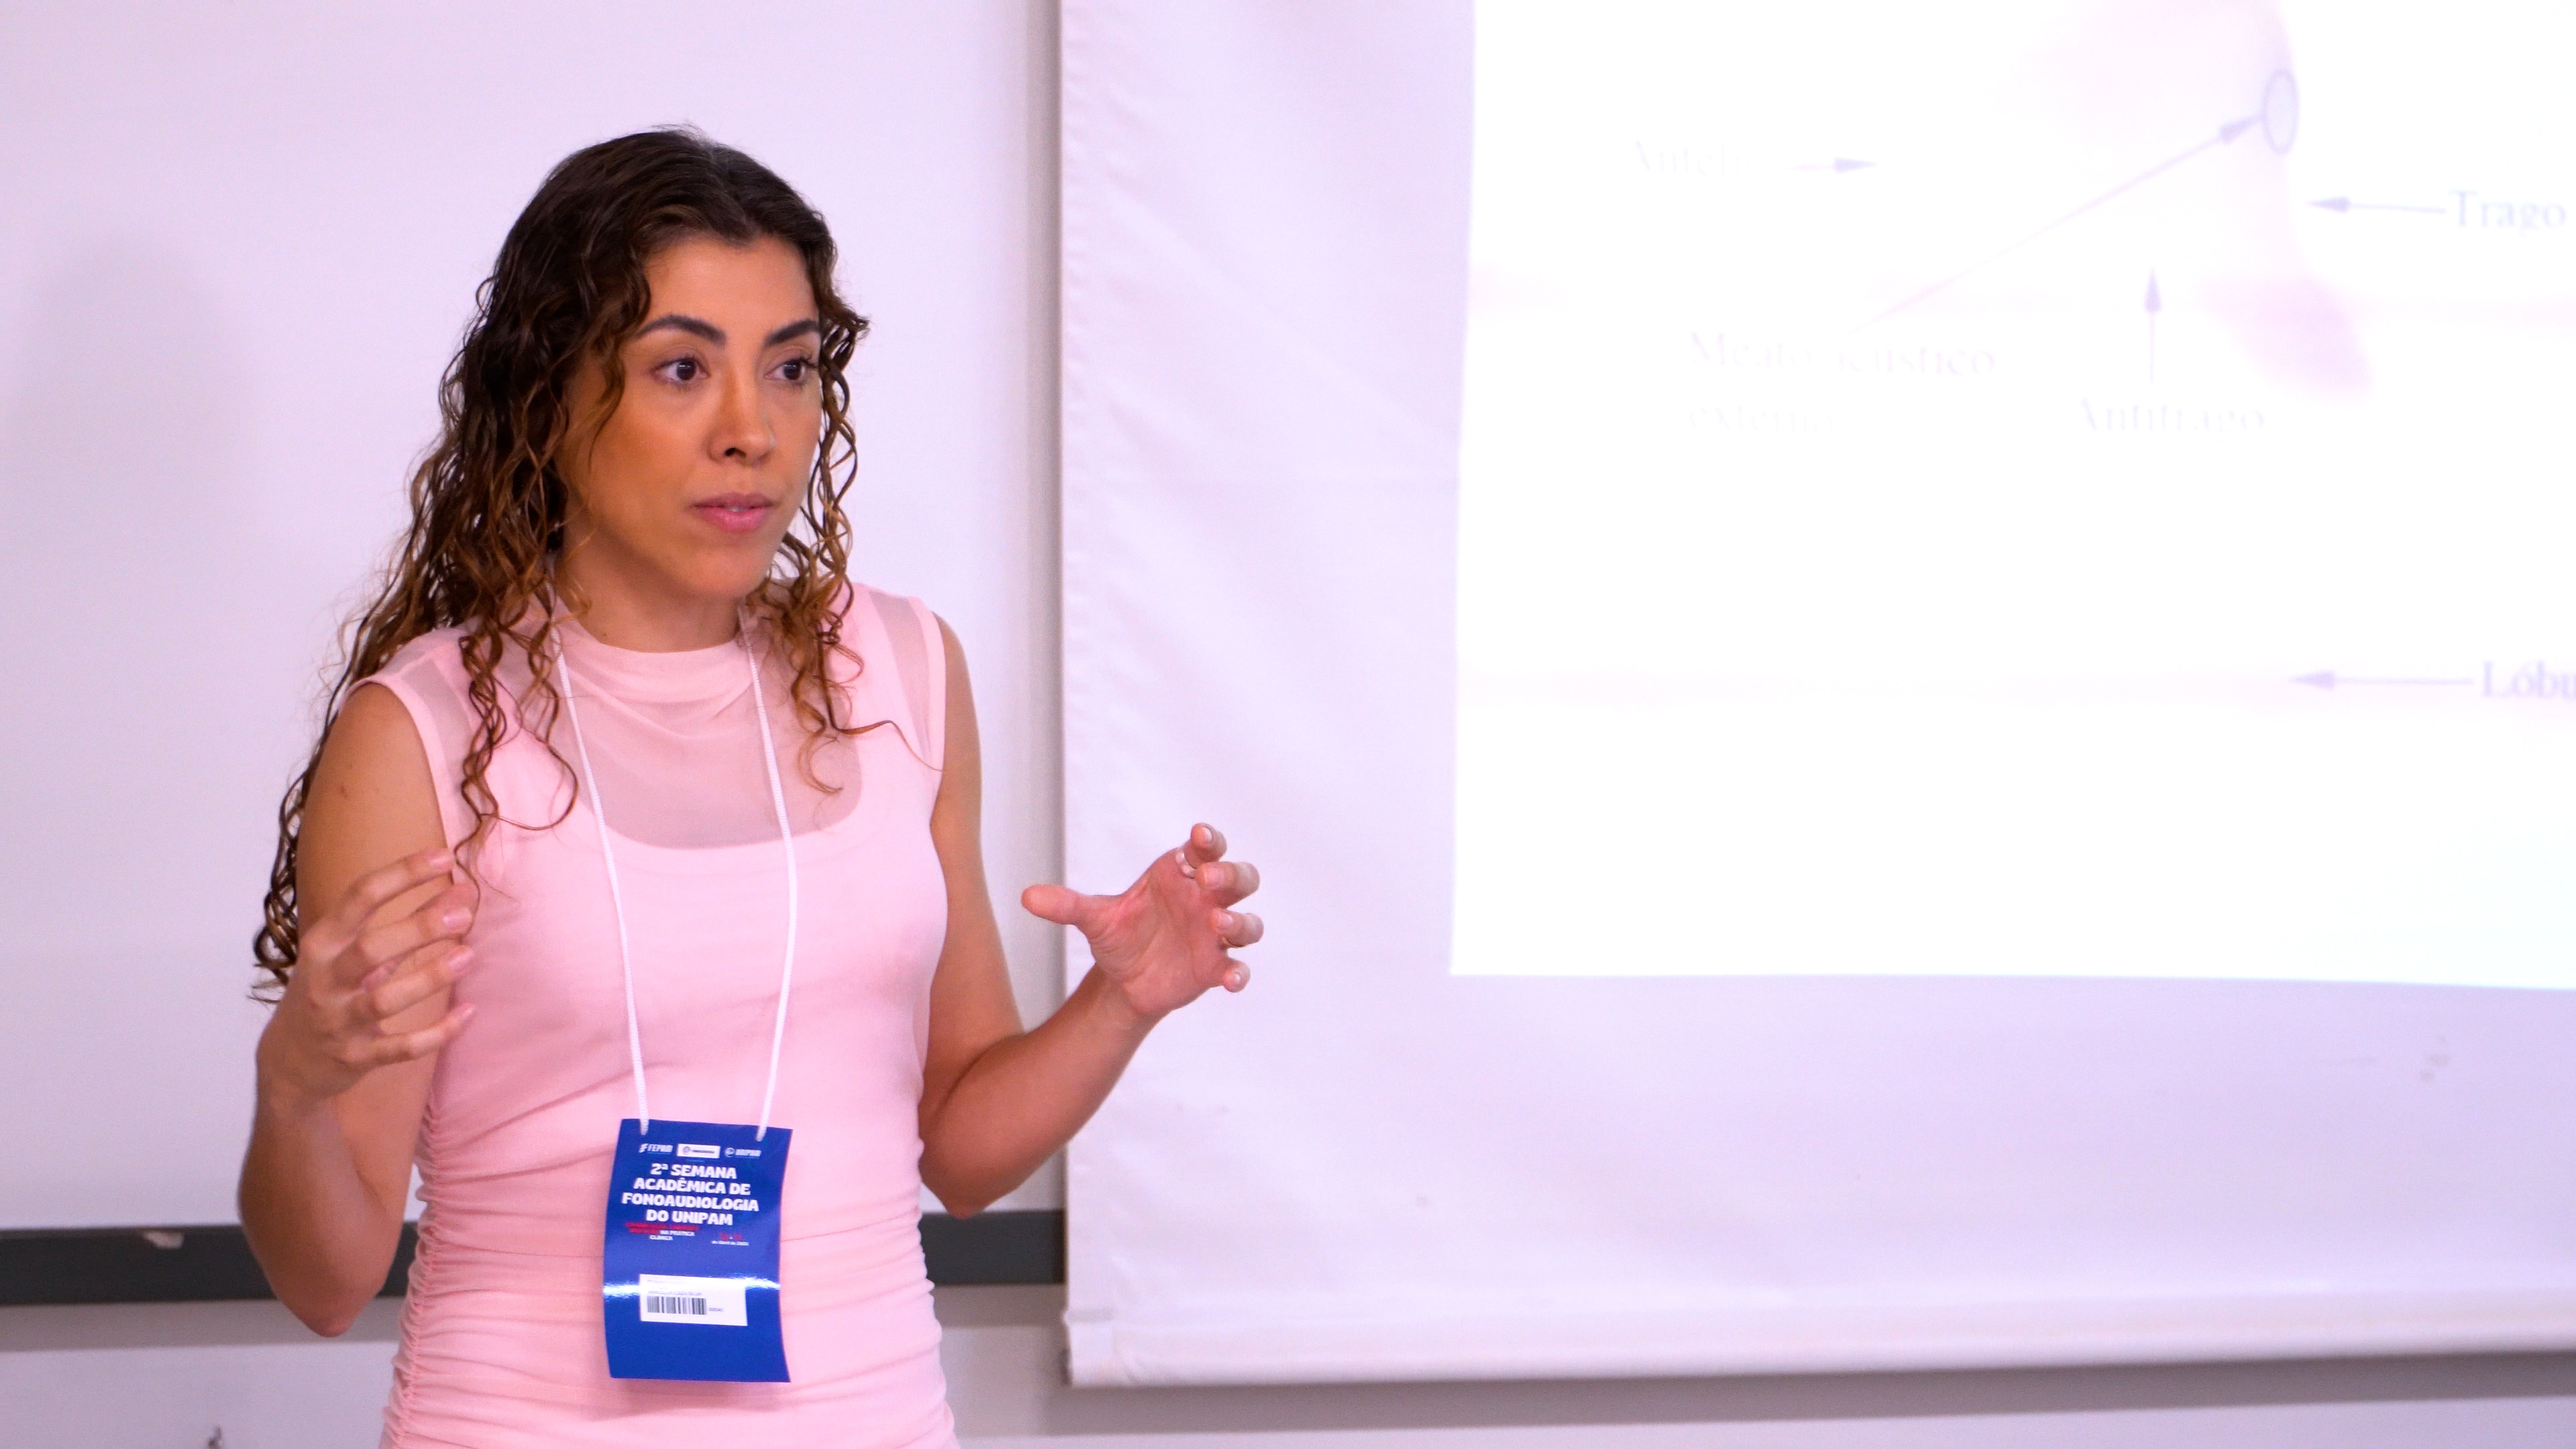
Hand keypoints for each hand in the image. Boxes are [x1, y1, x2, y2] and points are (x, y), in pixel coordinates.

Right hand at [256, 848, 477, 1108]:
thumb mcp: (357, 953)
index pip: (359, 897)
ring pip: (384, 999)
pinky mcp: (355, 1057)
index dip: (402, 874)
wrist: (287, 1062)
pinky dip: (437, 1033)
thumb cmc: (330, 992)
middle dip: (418, 929)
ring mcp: (338, 1021)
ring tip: (468, 957)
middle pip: (370, 948)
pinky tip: (468, 1013)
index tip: (444, 856)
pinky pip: (400, 1047)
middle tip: (464, 917)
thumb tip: (463, 892)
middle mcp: (325, 979)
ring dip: (429, 978)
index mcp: (322, 943)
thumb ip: (409, 922)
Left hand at [1023, 824, 1263, 1023]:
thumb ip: (1067, 904)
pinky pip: (1237, 968)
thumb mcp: (1094, 918)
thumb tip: (1027, 896)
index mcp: (1180, 875)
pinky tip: (1230, 979)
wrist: (1123, 980)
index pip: (1206, 849)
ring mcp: (1214, 935)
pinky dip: (1239, 973)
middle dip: (1231, 875)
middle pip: (1239, 878)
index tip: (1200, 836)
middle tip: (1210, 879)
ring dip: (1240, 921)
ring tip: (1218, 924)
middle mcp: (1204, 900)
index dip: (1210, 839)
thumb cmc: (1119, 936)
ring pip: (1247, 922)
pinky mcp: (1215, 967)